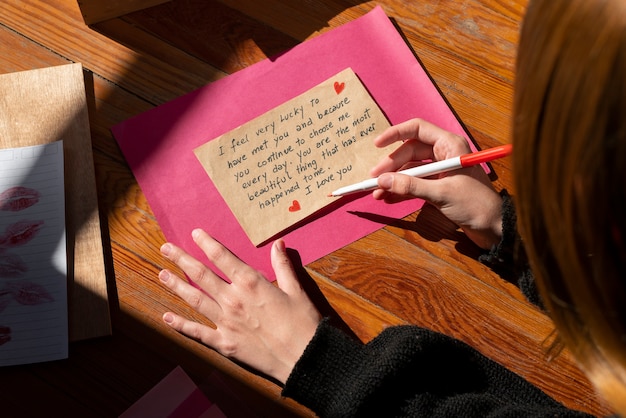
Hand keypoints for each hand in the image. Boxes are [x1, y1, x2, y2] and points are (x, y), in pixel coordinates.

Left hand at [159, 229, 321, 383]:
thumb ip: (283, 265)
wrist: (304, 357)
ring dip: (176, 285)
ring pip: (195, 299)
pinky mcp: (225, 343)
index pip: (222, 257)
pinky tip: (167, 317)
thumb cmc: (302, 322)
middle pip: (201, 275)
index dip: (207, 243)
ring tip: (161, 274)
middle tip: (166, 248)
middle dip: (182, 259)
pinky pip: (198, 333)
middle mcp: (233, 299)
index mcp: (251, 282)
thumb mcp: (295, 289)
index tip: (195, 233)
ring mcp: (226, 322)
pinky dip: (181, 325)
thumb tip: (278, 243)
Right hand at [371, 118, 503, 248]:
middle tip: (374, 179)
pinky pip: (415, 183)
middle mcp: (444, 154)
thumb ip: (411, 186)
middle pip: (410, 151)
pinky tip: (389, 198)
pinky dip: (401, 189)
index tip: (377, 144)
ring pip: (410, 169)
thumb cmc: (476, 205)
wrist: (495, 228)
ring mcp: (441, 170)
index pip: (417, 129)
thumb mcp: (441, 194)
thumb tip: (383, 181)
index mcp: (450, 145)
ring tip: (377, 193)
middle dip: (391, 165)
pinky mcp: (439, 186)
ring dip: (394, 180)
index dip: (395, 134)